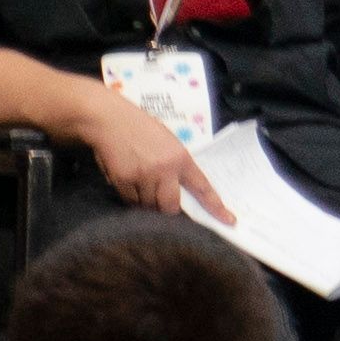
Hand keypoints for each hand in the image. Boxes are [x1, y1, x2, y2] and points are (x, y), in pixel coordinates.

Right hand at [61, 81, 207, 216]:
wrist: (110, 119)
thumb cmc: (140, 128)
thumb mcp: (167, 142)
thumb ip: (175, 165)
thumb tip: (178, 192)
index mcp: (180, 158)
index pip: (202, 187)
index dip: (215, 206)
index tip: (229, 221)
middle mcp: (165, 169)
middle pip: (171, 207)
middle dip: (167, 210)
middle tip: (160, 202)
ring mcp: (144, 176)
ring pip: (149, 206)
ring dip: (145, 201)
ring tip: (139, 180)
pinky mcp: (124, 181)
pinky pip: (130, 201)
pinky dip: (130, 196)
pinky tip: (127, 179)